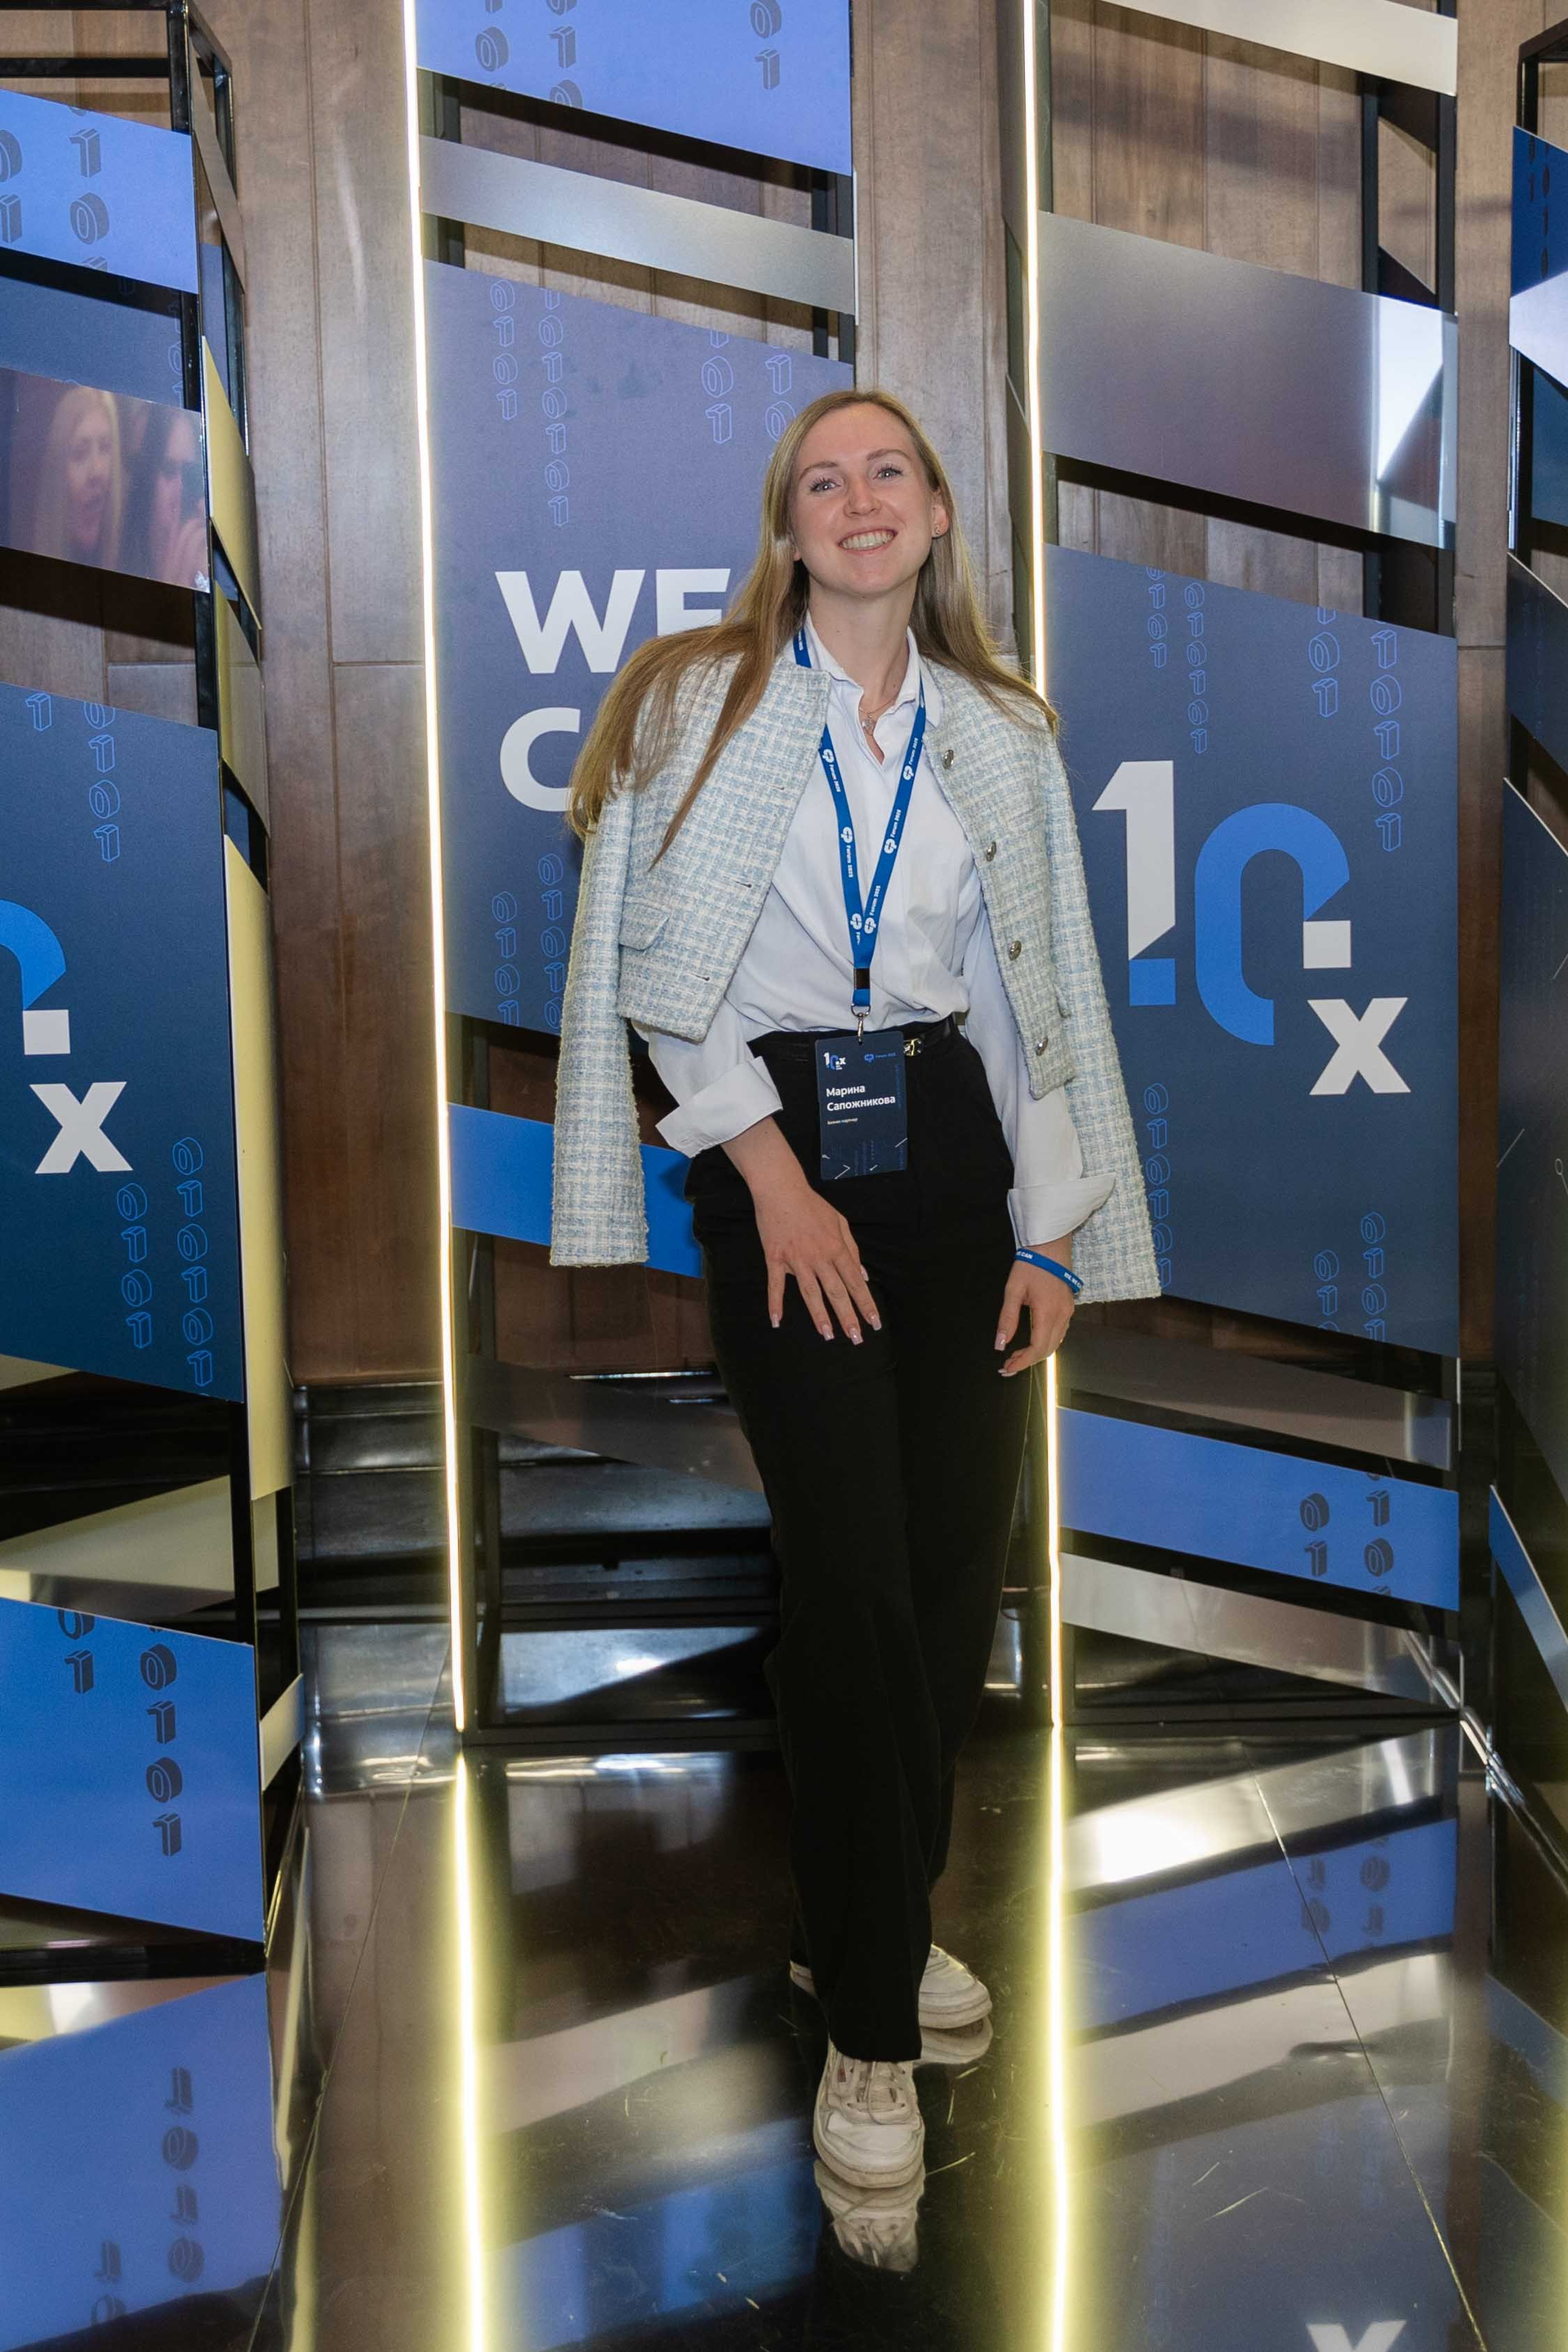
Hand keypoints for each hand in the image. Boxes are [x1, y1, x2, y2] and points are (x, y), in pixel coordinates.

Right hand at [721, 1115, 880, 1342]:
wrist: (781, 1189)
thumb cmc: (812, 1205)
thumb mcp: (840, 1222)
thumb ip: (853, 1250)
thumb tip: (864, 1276)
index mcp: (837, 1248)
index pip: (855, 1282)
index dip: (866, 1304)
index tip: (874, 1322)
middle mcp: (819, 1257)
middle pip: (836, 1292)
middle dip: (848, 1317)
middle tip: (856, 1339)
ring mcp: (796, 1259)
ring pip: (810, 1293)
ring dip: (820, 1316)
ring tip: (828, 1336)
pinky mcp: (775, 1258)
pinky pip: (775, 1285)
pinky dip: (775, 1303)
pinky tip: (777, 1321)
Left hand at [995, 1245, 1075, 1375]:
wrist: (1050, 1246)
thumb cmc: (1031, 1265)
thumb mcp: (1013, 1290)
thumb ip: (1007, 1319)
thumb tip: (1000, 1344)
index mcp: (1048, 1313)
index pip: (1038, 1348)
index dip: (1023, 1362)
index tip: (1007, 1368)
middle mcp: (1062, 1316)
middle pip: (1048, 1350)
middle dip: (1028, 1360)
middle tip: (1009, 1363)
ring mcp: (1068, 1312)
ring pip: (1055, 1343)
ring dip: (1037, 1353)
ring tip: (1017, 1354)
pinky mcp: (1069, 1308)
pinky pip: (1060, 1333)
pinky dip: (1046, 1343)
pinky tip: (1032, 1341)